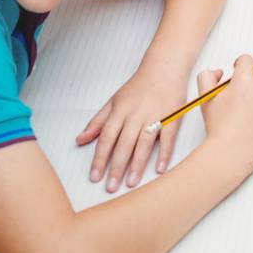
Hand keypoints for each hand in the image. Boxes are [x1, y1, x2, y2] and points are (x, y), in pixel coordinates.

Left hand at [76, 60, 188, 191]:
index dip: (100, 158)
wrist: (165, 66)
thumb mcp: (114, 100)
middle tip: (111, 187)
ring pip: (144, 143)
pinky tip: (159, 169)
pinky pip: (168, 137)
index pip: (107, 138)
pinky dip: (164, 153)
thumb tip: (80, 140)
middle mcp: (136, 114)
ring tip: (130, 183)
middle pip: (124, 143)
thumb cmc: (138, 86)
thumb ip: (97, 122)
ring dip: (137, 164)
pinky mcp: (172, 116)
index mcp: (120, 110)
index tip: (95, 176)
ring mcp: (155, 114)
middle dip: (116, 167)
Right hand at [200, 54, 252, 174]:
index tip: (238, 72)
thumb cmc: (218, 128)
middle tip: (241, 96)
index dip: (240, 65)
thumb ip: (207, 76)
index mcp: (244, 79)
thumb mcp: (205, 98)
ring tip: (249, 110)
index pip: (246, 60)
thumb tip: (219, 72)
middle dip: (251, 81)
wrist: (230, 154)